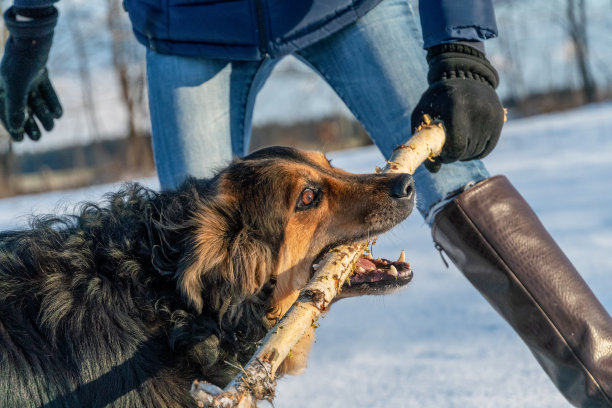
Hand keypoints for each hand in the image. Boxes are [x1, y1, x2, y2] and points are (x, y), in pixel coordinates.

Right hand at [0, 7, 61, 140]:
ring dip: (43, 114)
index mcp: (1, 87)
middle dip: (30, 123)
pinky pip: (45, 91)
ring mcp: (26, 77)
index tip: (21, 140)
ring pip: (35, 101)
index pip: (5, 112)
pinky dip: (52, 102)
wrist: (33, 40)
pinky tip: (59, 114)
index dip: (13, 127)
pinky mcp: (39, 72)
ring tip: (51, 126)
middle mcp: (12, 83)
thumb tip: (17, 128)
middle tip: (38, 137)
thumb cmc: (21, 64)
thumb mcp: (16, 87)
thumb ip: (15, 107)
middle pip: (21, 108)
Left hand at [411, 43, 503, 171]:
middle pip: (466, 151)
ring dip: (463, 154)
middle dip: (453, 156)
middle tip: (445, 148)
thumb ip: (421, 138)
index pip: (456, 147)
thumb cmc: (439, 96)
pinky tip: (466, 142)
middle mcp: (478, 110)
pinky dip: (475, 151)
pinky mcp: (499, 120)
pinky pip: (487, 149)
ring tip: (455, 141)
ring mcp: (491, 115)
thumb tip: (434, 170)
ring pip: (476, 152)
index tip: (440, 154)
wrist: (466, 74)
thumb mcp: (423, 110)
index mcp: (456, 106)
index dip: (447, 157)